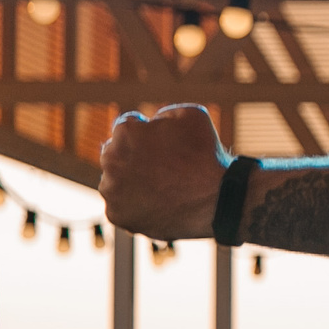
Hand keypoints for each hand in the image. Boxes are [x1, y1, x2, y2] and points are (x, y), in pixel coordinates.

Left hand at [100, 105, 230, 240]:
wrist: (218, 200)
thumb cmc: (207, 155)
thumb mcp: (192, 115)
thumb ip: (164, 113)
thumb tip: (152, 121)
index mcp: (125, 132)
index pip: (127, 127)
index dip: (146, 133)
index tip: (162, 144)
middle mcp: (110, 159)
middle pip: (115, 154)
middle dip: (133, 157)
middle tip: (159, 168)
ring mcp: (111, 190)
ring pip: (114, 182)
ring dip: (130, 182)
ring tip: (160, 189)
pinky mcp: (117, 215)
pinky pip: (120, 207)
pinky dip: (134, 207)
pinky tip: (156, 204)